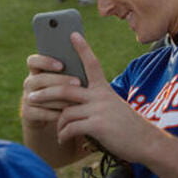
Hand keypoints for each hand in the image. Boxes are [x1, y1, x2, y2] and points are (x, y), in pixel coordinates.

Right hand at [21, 53, 82, 128]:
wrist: (56, 120)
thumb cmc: (66, 96)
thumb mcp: (67, 83)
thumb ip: (72, 72)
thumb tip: (86, 63)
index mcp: (37, 71)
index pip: (33, 61)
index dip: (45, 61)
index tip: (61, 66)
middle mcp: (30, 83)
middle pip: (39, 78)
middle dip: (59, 80)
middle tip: (78, 83)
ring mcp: (27, 98)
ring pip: (40, 96)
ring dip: (59, 99)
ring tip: (76, 100)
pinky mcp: (28, 114)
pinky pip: (40, 113)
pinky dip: (54, 114)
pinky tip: (67, 113)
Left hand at [43, 33, 164, 162]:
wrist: (147, 142)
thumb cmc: (128, 127)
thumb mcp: (113, 107)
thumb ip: (94, 103)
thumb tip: (70, 107)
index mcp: (104, 89)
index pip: (92, 63)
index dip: (82, 48)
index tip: (72, 34)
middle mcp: (101, 96)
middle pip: (65, 89)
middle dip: (45, 93)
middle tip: (31, 96)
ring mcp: (99, 110)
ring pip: (65, 112)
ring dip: (57, 124)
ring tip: (57, 131)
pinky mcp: (97, 126)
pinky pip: (70, 128)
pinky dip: (63, 135)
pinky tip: (63, 139)